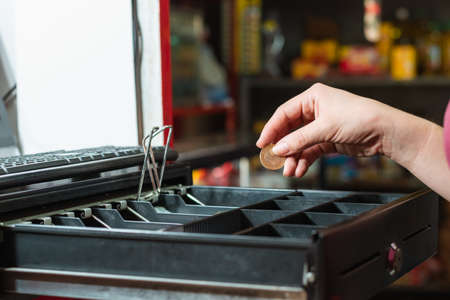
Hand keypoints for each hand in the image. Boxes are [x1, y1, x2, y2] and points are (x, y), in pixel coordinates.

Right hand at [256, 83, 403, 176]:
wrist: (385, 131)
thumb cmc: (359, 118)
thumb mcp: (325, 128)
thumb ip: (299, 139)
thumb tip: (278, 149)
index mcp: (312, 97)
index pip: (284, 113)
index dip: (271, 129)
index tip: (262, 144)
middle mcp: (315, 110)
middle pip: (290, 129)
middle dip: (283, 147)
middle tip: (273, 161)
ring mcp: (321, 126)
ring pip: (299, 143)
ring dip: (293, 157)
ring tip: (289, 171)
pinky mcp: (328, 140)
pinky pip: (310, 150)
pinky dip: (304, 160)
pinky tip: (300, 170)